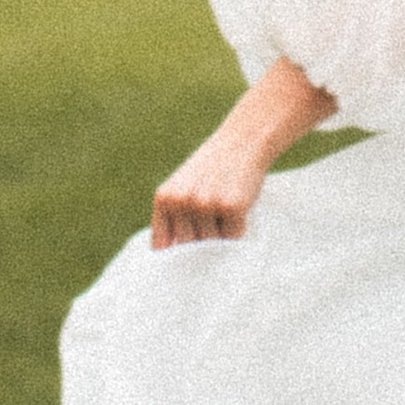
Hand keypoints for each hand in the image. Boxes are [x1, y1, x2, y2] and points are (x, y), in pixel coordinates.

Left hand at [151, 113, 273, 248]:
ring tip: (226, 209)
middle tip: (214, 223)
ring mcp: (206, 205)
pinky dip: (239, 229)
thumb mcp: (183, 187)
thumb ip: (174, 217)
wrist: (243, 141)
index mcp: (164, 199)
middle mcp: (181, 202)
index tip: (184, 263)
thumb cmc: (213, 168)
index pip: (161, 245)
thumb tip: (177, 259)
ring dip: (222, 235)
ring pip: (212, 244)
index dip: (174, 258)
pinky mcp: (231, 207)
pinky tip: (239, 208)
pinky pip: (234, 237)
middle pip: (189, 247)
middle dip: (202, 243)